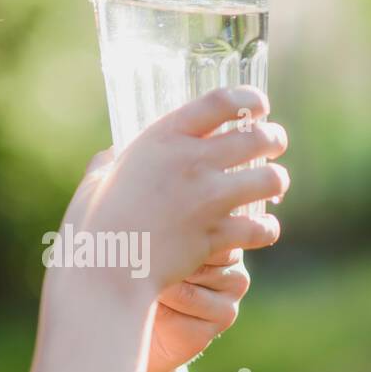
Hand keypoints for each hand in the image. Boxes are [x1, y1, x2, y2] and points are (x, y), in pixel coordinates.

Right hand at [53, 87, 289, 307]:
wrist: (106, 272)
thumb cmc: (93, 226)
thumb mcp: (95, 182)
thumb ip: (107, 165)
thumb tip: (108, 158)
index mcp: (164, 138)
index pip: (222, 101)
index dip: (250, 99)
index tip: (260, 105)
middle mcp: (192, 161)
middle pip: (258, 136)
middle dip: (274, 138)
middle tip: (275, 145)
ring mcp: (208, 198)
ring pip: (271, 179)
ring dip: (277, 181)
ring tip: (273, 186)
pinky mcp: (217, 234)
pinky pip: (262, 227)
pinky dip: (266, 229)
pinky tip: (263, 230)